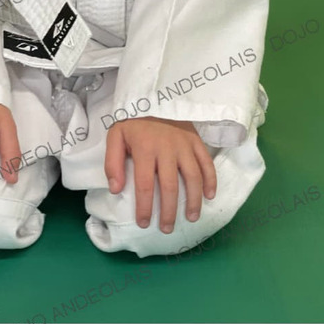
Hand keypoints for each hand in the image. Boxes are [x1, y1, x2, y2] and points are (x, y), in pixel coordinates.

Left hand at [105, 116, 215, 232]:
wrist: (153, 95)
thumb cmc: (133, 120)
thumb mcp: (115, 135)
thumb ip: (112, 162)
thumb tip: (116, 190)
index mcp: (145, 148)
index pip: (145, 185)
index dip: (145, 207)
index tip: (144, 224)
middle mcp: (167, 148)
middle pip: (170, 186)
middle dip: (169, 211)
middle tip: (166, 229)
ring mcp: (184, 144)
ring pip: (192, 177)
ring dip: (193, 200)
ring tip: (191, 218)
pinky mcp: (196, 140)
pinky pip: (206, 162)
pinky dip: (211, 180)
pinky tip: (209, 196)